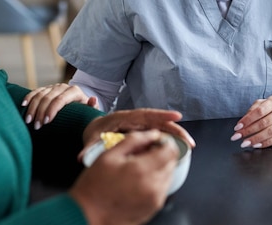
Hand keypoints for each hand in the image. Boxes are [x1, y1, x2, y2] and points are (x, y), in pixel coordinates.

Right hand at [21, 83, 97, 128]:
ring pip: (40, 94)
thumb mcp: (89, 110)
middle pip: (48, 97)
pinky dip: (29, 97)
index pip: (61, 99)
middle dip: (41, 112)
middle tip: (37, 126)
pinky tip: (23, 105)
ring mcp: (53, 87)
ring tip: (29, 121)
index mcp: (74, 91)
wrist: (79, 103)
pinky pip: (35, 91)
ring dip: (33, 108)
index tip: (46, 122)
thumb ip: (92, 106)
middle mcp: (63, 87)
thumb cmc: (84, 111)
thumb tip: (93, 100)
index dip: (52, 110)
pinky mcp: (46, 89)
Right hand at [70, 130, 178, 224]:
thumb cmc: (95, 186)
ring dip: (158, 167)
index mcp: (142, 170)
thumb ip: (134, 140)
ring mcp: (154, 199)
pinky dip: (155, 180)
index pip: (171, 151)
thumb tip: (153, 133)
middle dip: (161, 154)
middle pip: (172, 162)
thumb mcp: (109, 155)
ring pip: (168, 175)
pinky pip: (162, 188)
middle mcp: (153, 186)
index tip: (156, 141)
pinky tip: (137, 180)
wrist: (88, 213)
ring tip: (138, 168)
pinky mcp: (153, 207)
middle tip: (144, 153)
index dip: (166, 142)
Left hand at [81, 108, 195, 156]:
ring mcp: (141, 126)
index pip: (145, 115)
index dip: (161, 115)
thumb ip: (88, 147)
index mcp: (124, 118)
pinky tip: (181, 149)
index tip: (175, 117)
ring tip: (189, 146)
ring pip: (162, 127)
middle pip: (158, 121)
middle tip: (189, 140)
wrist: (93, 129)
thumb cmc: (94, 132)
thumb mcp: (90, 139)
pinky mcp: (144, 132)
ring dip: (176, 135)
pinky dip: (170, 140)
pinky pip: (159, 134)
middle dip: (174, 129)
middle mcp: (136, 120)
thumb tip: (81, 157)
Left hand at [230, 95, 271, 148]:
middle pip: (263, 123)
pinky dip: (264, 143)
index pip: (258, 111)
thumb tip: (243, 121)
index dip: (247, 120)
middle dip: (248, 131)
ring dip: (255, 139)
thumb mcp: (265, 103)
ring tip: (245, 143)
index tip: (237, 127)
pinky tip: (256, 145)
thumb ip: (253, 109)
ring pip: (269, 132)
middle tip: (237, 136)